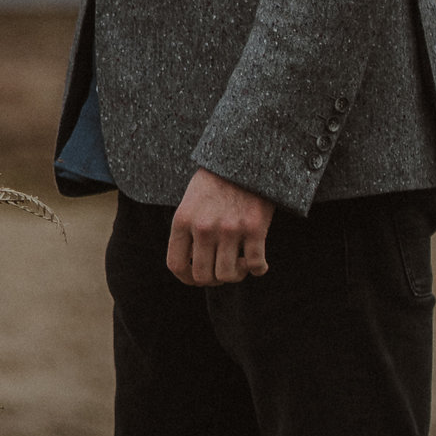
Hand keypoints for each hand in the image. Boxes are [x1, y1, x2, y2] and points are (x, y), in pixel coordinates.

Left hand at [166, 168, 273, 286]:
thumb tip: (192, 265)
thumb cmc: (217, 180)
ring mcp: (229, 229)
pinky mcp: (254, 228)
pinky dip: (258, 269)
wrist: (246, 156)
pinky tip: (259, 265)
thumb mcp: (191, 201)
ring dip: (235, 275)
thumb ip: (187, 230)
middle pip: (203, 276)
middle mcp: (203, 227)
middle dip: (213, 279)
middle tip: (223, 271)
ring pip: (228, 275)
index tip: (198, 277)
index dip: (187, 278)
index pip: (177, 265)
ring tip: (240, 265)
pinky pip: (255, 265)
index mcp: (183, 220)